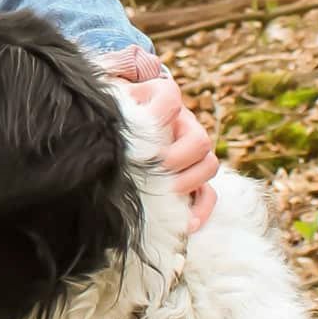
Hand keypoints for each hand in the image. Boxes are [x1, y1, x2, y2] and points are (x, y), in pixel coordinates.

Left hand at [117, 73, 218, 232]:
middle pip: (199, 140)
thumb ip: (116, 94)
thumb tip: (108, 111)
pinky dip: (201, 210)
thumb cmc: (112, 107)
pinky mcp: (190, 175)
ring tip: (167, 194)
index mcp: (163, 98)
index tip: (140, 136)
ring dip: (190, 183)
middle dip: (177, 159)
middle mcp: (183, 123)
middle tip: (153, 172)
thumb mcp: (111, 95)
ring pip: (209, 165)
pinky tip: (187, 224)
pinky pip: (208, 194)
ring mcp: (190, 150)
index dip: (160, 116)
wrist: (115, 117)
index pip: (170, 100)